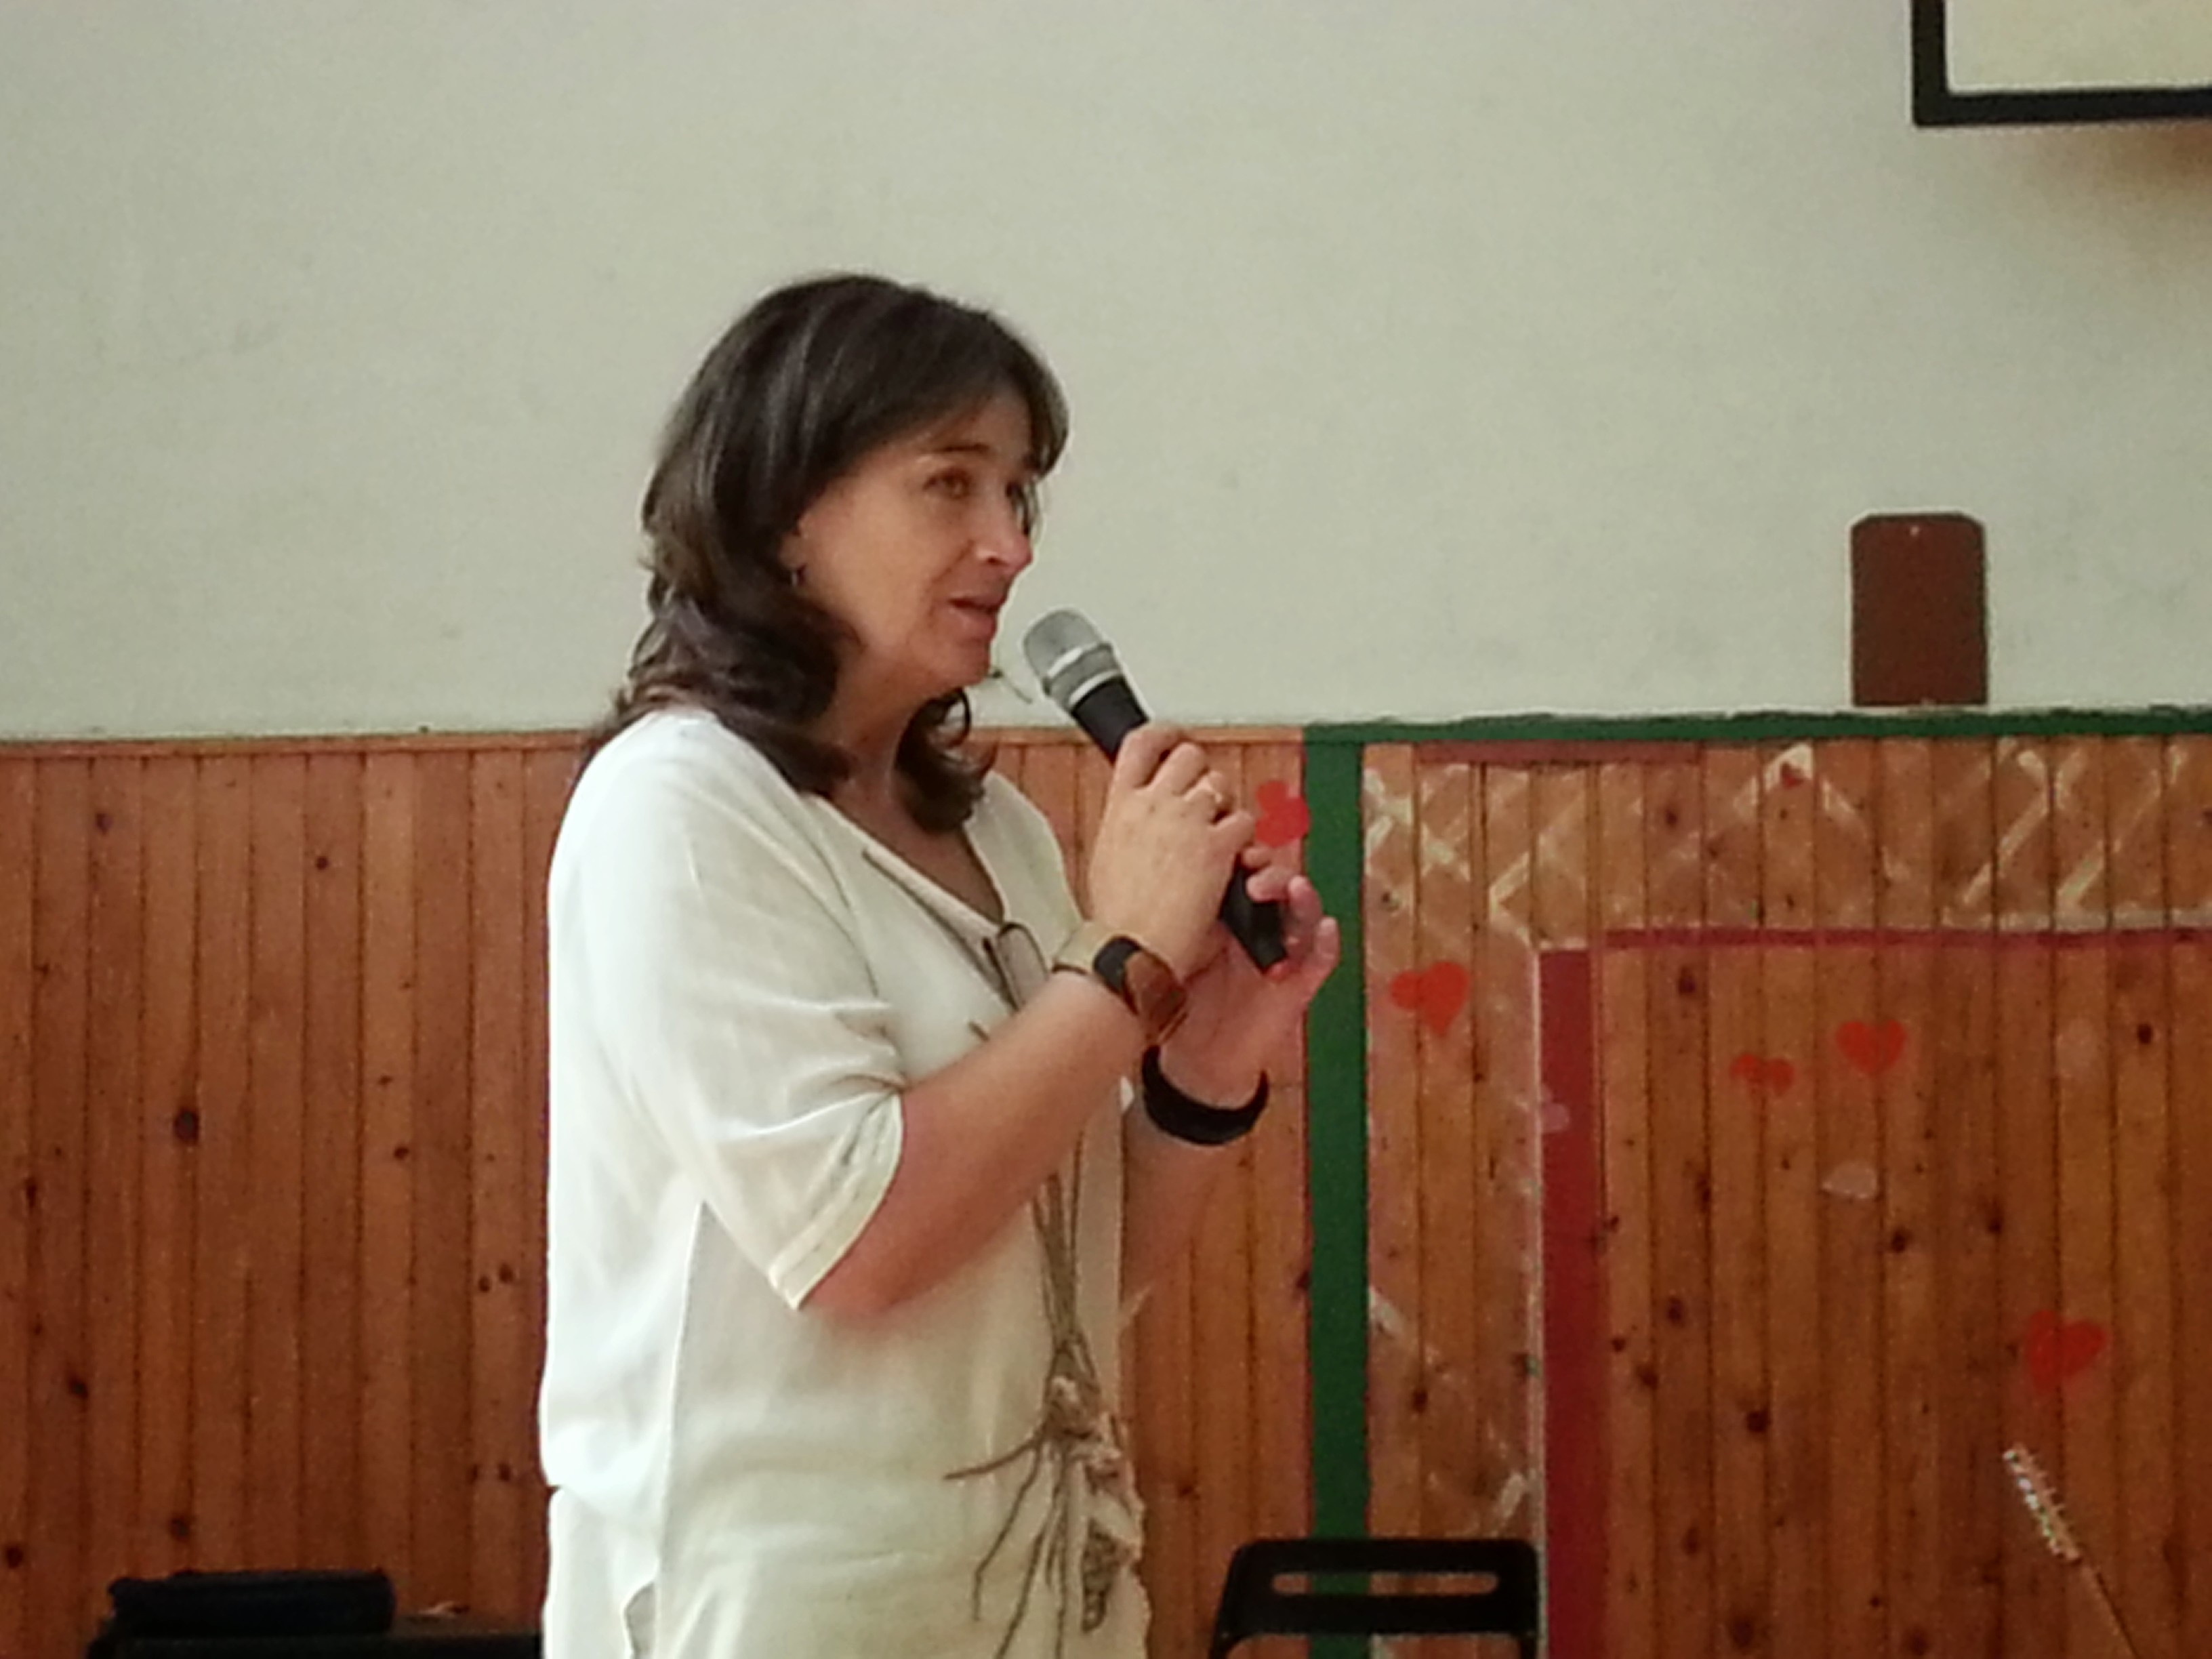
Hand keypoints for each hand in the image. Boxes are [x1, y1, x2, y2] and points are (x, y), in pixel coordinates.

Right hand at [1084, 723, 1253, 974]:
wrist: (1130, 951)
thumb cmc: (1117, 923)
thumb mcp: (1107, 860)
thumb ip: (1128, 829)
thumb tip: (1139, 824)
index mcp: (1120, 806)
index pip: (1141, 744)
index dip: (1163, 733)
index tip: (1173, 736)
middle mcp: (1153, 804)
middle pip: (1189, 755)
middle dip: (1202, 775)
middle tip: (1205, 801)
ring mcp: (1186, 821)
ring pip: (1220, 784)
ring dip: (1224, 807)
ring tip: (1217, 838)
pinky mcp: (1216, 846)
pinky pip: (1242, 824)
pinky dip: (1242, 842)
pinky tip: (1231, 863)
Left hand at [1154, 858, 1340, 1104]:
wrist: (1197, 1061)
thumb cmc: (1184, 1004)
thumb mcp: (1175, 956)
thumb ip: (1175, 923)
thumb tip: (1150, 875)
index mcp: (1227, 915)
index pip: (1242, 874)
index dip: (1241, 855)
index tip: (1227, 847)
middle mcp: (1258, 929)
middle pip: (1276, 887)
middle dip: (1270, 873)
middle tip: (1253, 874)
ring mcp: (1282, 955)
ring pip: (1303, 917)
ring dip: (1302, 899)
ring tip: (1293, 888)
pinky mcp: (1299, 986)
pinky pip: (1320, 961)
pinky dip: (1326, 943)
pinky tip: (1326, 929)